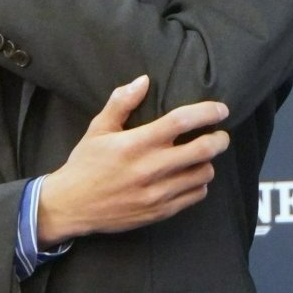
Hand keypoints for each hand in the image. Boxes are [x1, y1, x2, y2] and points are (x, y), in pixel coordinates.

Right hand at [36, 75, 229, 246]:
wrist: (72, 206)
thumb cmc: (85, 164)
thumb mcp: (98, 129)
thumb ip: (121, 102)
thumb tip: (144, 80)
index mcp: (136, 143)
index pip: (181, 122)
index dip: (207, 112)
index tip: (221, 109)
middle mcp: (150, 168)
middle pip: (202, 150)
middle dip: (219, 139)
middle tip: (220, 134)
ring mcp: (157, 193)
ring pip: (203, 174)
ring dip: (208, 162)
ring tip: (202, 156)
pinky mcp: (160, 212)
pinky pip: (195, 196)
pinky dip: (199, 184)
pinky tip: (190, 176)